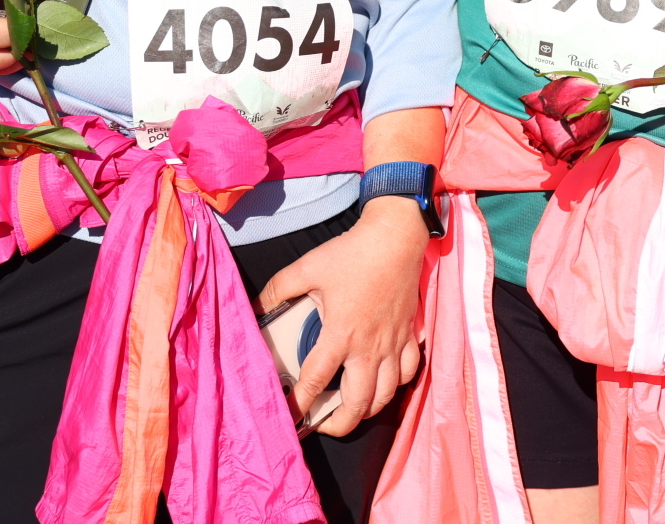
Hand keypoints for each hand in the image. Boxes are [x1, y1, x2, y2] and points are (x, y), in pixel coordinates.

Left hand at [254, 199, 428, 435]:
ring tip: (353, 411)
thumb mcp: (306, 267)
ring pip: (386, 395)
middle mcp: (368, 347)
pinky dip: (397, 386)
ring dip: (368, 410)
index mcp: (340, 334)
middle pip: (358, 403)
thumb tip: (255, 306)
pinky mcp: (409, 336)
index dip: (300, 405)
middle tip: (324, 425)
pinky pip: (409, 373)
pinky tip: (386, 384)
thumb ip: (277, 289)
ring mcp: (392, 344)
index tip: (291, 417)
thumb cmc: (351, 253)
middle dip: (340, 424)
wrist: (395, 238)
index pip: (315, 381)